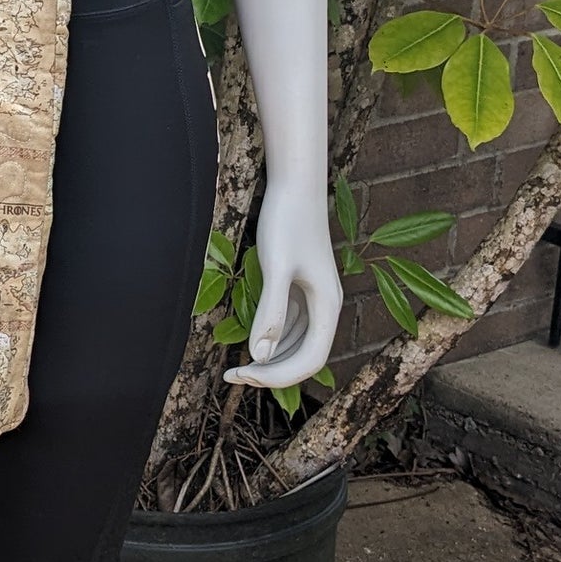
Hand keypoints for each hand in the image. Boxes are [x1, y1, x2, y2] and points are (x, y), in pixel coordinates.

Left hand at [223, 177, 341, 390]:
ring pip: (297, 344)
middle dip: (272, 372)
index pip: (310, 361)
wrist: (296, 184)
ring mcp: (316, 298)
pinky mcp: (303, 288)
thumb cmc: (287, 221)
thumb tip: (260, 355)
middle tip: (232, 376)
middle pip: (305, 357)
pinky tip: (249, 343)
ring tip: (236, 367)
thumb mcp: (277, 267)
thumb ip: (271, 312)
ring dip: (272, 360)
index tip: (242, 374)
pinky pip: (292, 326)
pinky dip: (273, 340)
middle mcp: (327, 307)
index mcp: (328, 305)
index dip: (278, 377)